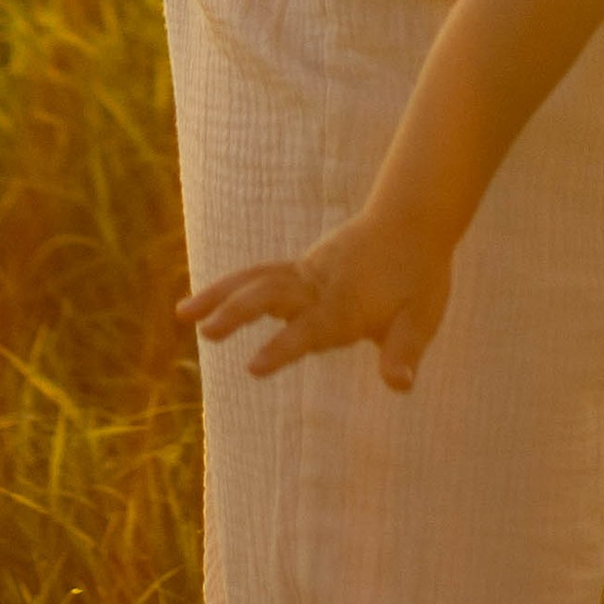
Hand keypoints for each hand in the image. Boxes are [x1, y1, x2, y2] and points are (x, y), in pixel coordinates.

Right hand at [177, 209, 454, 392]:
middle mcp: (318, 286)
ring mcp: (305, 273)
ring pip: (256, 279)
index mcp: (345, 305)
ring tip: (182, 314)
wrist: (413, 219)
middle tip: (208, 332)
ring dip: (219, 295)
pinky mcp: (299, 268)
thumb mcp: (421, 316)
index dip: (284, 347)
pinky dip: (228, 286)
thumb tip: (400, 385)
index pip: (309, 329)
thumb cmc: (419, 275)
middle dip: (240, 312)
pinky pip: (258, 274)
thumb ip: (404, 351)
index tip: (254, 366)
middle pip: (272, 294)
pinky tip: (199, 304)